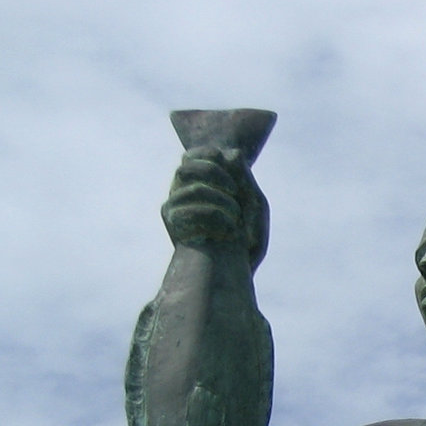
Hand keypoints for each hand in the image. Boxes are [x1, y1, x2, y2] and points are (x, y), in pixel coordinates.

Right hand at [162, 146, 267, 264]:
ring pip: (187, 182)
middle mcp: (184, 188)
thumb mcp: (254, 205)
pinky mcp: (171, 219)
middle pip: (188, 163)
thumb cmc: (247, 238)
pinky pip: (185, 206)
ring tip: (235, 217)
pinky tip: (226, 231)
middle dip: (215, 173)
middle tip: (234, 192)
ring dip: (218, 197)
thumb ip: (245, 179)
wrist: (236, 272)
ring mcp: (175, 202)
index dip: (213, 155)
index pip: (197, 153)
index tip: (234, 174)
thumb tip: (232, 153)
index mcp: (202, 180)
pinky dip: (213, 215)